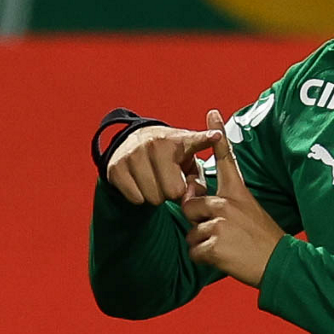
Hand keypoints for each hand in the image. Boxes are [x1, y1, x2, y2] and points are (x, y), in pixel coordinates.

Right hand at [106, 123, 221, 205]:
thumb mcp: (190, 159)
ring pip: (153, 198)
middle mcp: (156, 144)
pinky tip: (142, 183)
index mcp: (179, 140)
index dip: (207, 139)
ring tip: (157, 181)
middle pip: (172, 191)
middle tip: (170, 180)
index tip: (217, 136)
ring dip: (156, 196)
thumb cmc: (171, 154)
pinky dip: (140, 197)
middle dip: (173, 193)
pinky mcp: (116, 167)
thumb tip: (191, 196)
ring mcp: (134, 155)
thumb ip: (199, 179)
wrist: (136, 140)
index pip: (196, 141)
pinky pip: (135, 198)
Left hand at [182, 110, 284, 287]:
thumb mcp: (249, 212)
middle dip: (197, 220)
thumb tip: (192, 201)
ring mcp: (220, 223)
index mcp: (238, 192)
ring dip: (202, 242)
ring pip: (190, 231)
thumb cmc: (262, 240)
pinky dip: (204, 259)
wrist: (278, 264)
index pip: (226, 158)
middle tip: (222, 232)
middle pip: (189, 204)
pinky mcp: (213, 244)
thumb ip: (223, 204)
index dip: (218, 135)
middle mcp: (227, 203)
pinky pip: (193, 250)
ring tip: (227, 246)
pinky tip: (224, 258)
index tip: (212, 113)